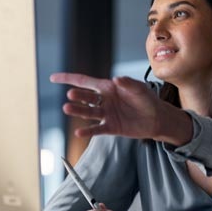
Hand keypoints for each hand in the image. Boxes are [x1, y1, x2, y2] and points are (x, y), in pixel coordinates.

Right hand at [50, 72, 192, 144]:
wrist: (157, 118)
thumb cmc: (147, 99)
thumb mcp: (139, 88)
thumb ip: (128, 84)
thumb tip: (116, 79)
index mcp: (108, 87)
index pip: (85, 81)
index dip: (69, 79)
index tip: (53, 78)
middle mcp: (104, 100)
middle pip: (85, 97)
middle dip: (77, 96)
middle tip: (71, 96)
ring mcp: (106, 114)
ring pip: (88, 112)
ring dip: (78, 111)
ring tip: (68, 109)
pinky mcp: (110, 127)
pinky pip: (96, 129)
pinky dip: (88, 131)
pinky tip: (79, 132)